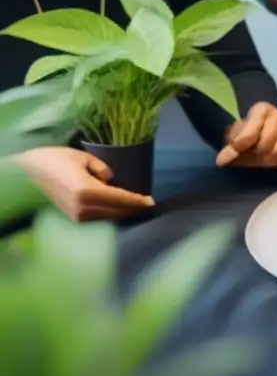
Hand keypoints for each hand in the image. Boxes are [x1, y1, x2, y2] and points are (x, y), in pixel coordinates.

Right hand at [13, 146, 154, 221]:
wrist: (24, 174)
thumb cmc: (53, 160)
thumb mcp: (81, 157)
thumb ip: (101, 169)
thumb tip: (111, 180)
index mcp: (87, 191)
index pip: (120, 198)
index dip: (137, 201)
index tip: (152, 202)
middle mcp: (83, 207)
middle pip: (117, 211)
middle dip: (133, 208)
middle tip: (148, 205)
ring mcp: (76, 216)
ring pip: (108, 216)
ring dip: (122, 212)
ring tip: (136, 207)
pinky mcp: (71, 218)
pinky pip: (97, 218)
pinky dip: (109, 213)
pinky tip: (117, 209)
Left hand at [216, 102, 276, 168]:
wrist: (263, 129)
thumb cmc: (247, 133)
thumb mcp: (234, 137)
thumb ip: (230, 148)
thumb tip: (223, 160)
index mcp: (262, 109)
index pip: (250, 134)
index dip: (238, 148)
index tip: (225, 159)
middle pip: (266, 146)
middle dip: (255, 157)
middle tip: (250, 158)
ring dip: (268, 162)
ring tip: (261, 160)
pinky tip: (276, 161)